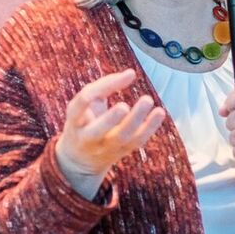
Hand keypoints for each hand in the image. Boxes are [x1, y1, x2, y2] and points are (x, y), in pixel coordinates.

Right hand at [54, 69, 165, 199]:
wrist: (80, 160)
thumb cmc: (84, 121)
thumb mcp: (84, 104)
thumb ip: (104, 86)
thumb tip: (131, 73)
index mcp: (75, 120)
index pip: (83, 102)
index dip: (102, 88)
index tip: (127, 75)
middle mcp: (87, 137)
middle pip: (97, 130)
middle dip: (110, 118)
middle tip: (124, 106)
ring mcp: (105, 147)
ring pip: (121, 137)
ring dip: (136, 119)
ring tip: (148, 100)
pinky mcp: (121, 151)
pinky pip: (137, 141)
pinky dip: (149, 127)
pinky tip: (159, 112)